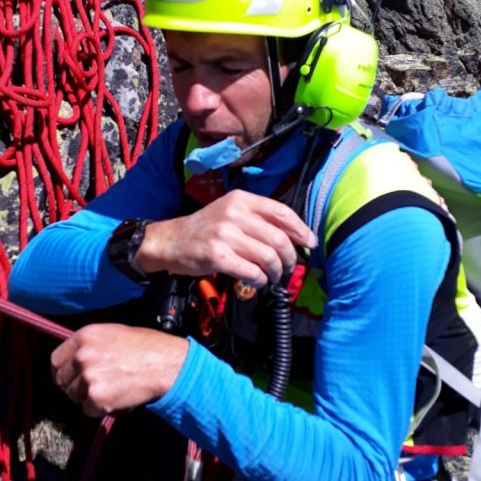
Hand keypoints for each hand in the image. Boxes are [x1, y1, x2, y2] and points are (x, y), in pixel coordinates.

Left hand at [51, 323, 188, 416]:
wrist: (165, 364)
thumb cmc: (145, 346)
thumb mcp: (112, 332)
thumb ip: (90, 344)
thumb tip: (75, 358)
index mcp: (84, 336)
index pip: (55, 360)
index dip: (63, 370)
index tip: (71, 375)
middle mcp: (82, 357)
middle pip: (61, 380)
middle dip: (74, 385)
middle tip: (91, 386)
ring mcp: (88, 379)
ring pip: (74, 396)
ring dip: (87, 398)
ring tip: (109, 390)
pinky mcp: (97, 399)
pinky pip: (88, 410)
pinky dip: (99, 409)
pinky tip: (115, 398)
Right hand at [134, 189, 314, 286]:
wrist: (171, 241)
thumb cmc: (205, 229)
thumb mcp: (230, 212)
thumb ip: (258, 219)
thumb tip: (294, 237)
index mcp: (241, 199)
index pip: (281, 212)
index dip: (300, 230)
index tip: (309, 244)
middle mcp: (234, 213)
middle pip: (278, 238)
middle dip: (289, 258)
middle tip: (288, 268)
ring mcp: (225, 234)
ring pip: (268, 257)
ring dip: (275, 272)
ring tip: (272, 277)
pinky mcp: (217, 256)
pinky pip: (252, 272)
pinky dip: (260, 280)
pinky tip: (257, 281)